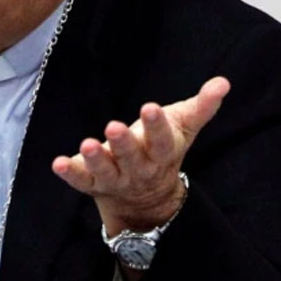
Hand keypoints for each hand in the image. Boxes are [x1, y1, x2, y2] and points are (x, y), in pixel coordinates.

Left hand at [52, 76, 230, 234]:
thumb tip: (222, 83)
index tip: (150, 108)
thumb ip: (201, 107)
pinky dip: (70, 173)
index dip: (156, 126)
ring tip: (86, 144)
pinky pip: (81, 180)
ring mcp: (116, 178)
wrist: (148, 198)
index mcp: (162, 153)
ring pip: (106, 170)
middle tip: (113, 126)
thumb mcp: (183, 129)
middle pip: (132, 158)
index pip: (162, 140)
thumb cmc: (162, 150)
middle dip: (123, 143)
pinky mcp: (93, 183)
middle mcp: (140, 169)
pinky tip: (58, 163)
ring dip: (96, 158)